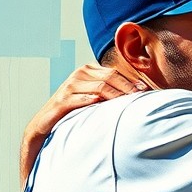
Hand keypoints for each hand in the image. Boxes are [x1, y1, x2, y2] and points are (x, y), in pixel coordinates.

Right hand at [19, 65, 144, 183]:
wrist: (46, 121)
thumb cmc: (75, 110)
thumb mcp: (92, 97)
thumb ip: (108, 91)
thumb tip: (136, 94)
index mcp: (88, 71)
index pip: (114, 73)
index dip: (130, 82)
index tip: (145, 91)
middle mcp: (79, 74)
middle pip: (109, 77)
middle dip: (127, 88)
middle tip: (140, 98)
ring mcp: (70, 86)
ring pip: (100, 87)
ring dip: (116, 95)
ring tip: (129, 103)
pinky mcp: (63, 100)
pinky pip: (82, 98)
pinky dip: (95, 101)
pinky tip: (104, 105)